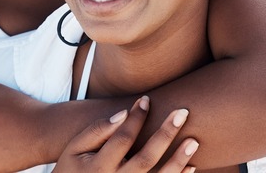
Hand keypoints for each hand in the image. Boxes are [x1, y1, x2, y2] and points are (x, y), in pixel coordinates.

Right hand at [54, 96, 197, 172]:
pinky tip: (192, 166)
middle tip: (183, 112)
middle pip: (146, 158)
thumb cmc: (72, 167)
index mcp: (98, 167)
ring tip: (194, 140)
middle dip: (166, 134)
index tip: (146, 100)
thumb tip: (123, 114)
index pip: (123, 138)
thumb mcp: (74, 147)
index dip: (136, 117)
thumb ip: (97, 130)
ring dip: (178, 160)